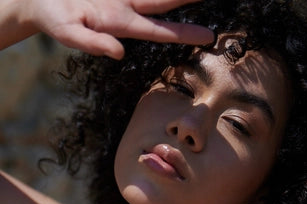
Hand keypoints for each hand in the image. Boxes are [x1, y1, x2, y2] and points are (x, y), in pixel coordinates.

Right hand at [25, 0, 212, 58]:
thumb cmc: (54, 19)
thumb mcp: (69, 34)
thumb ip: (93, 44)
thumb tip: (118, 53)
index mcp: (121, 23)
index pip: (160, 30)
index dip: (185, 33)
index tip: (209, 36)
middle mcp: (127, 6)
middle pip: (165, 1)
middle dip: (188, 0)